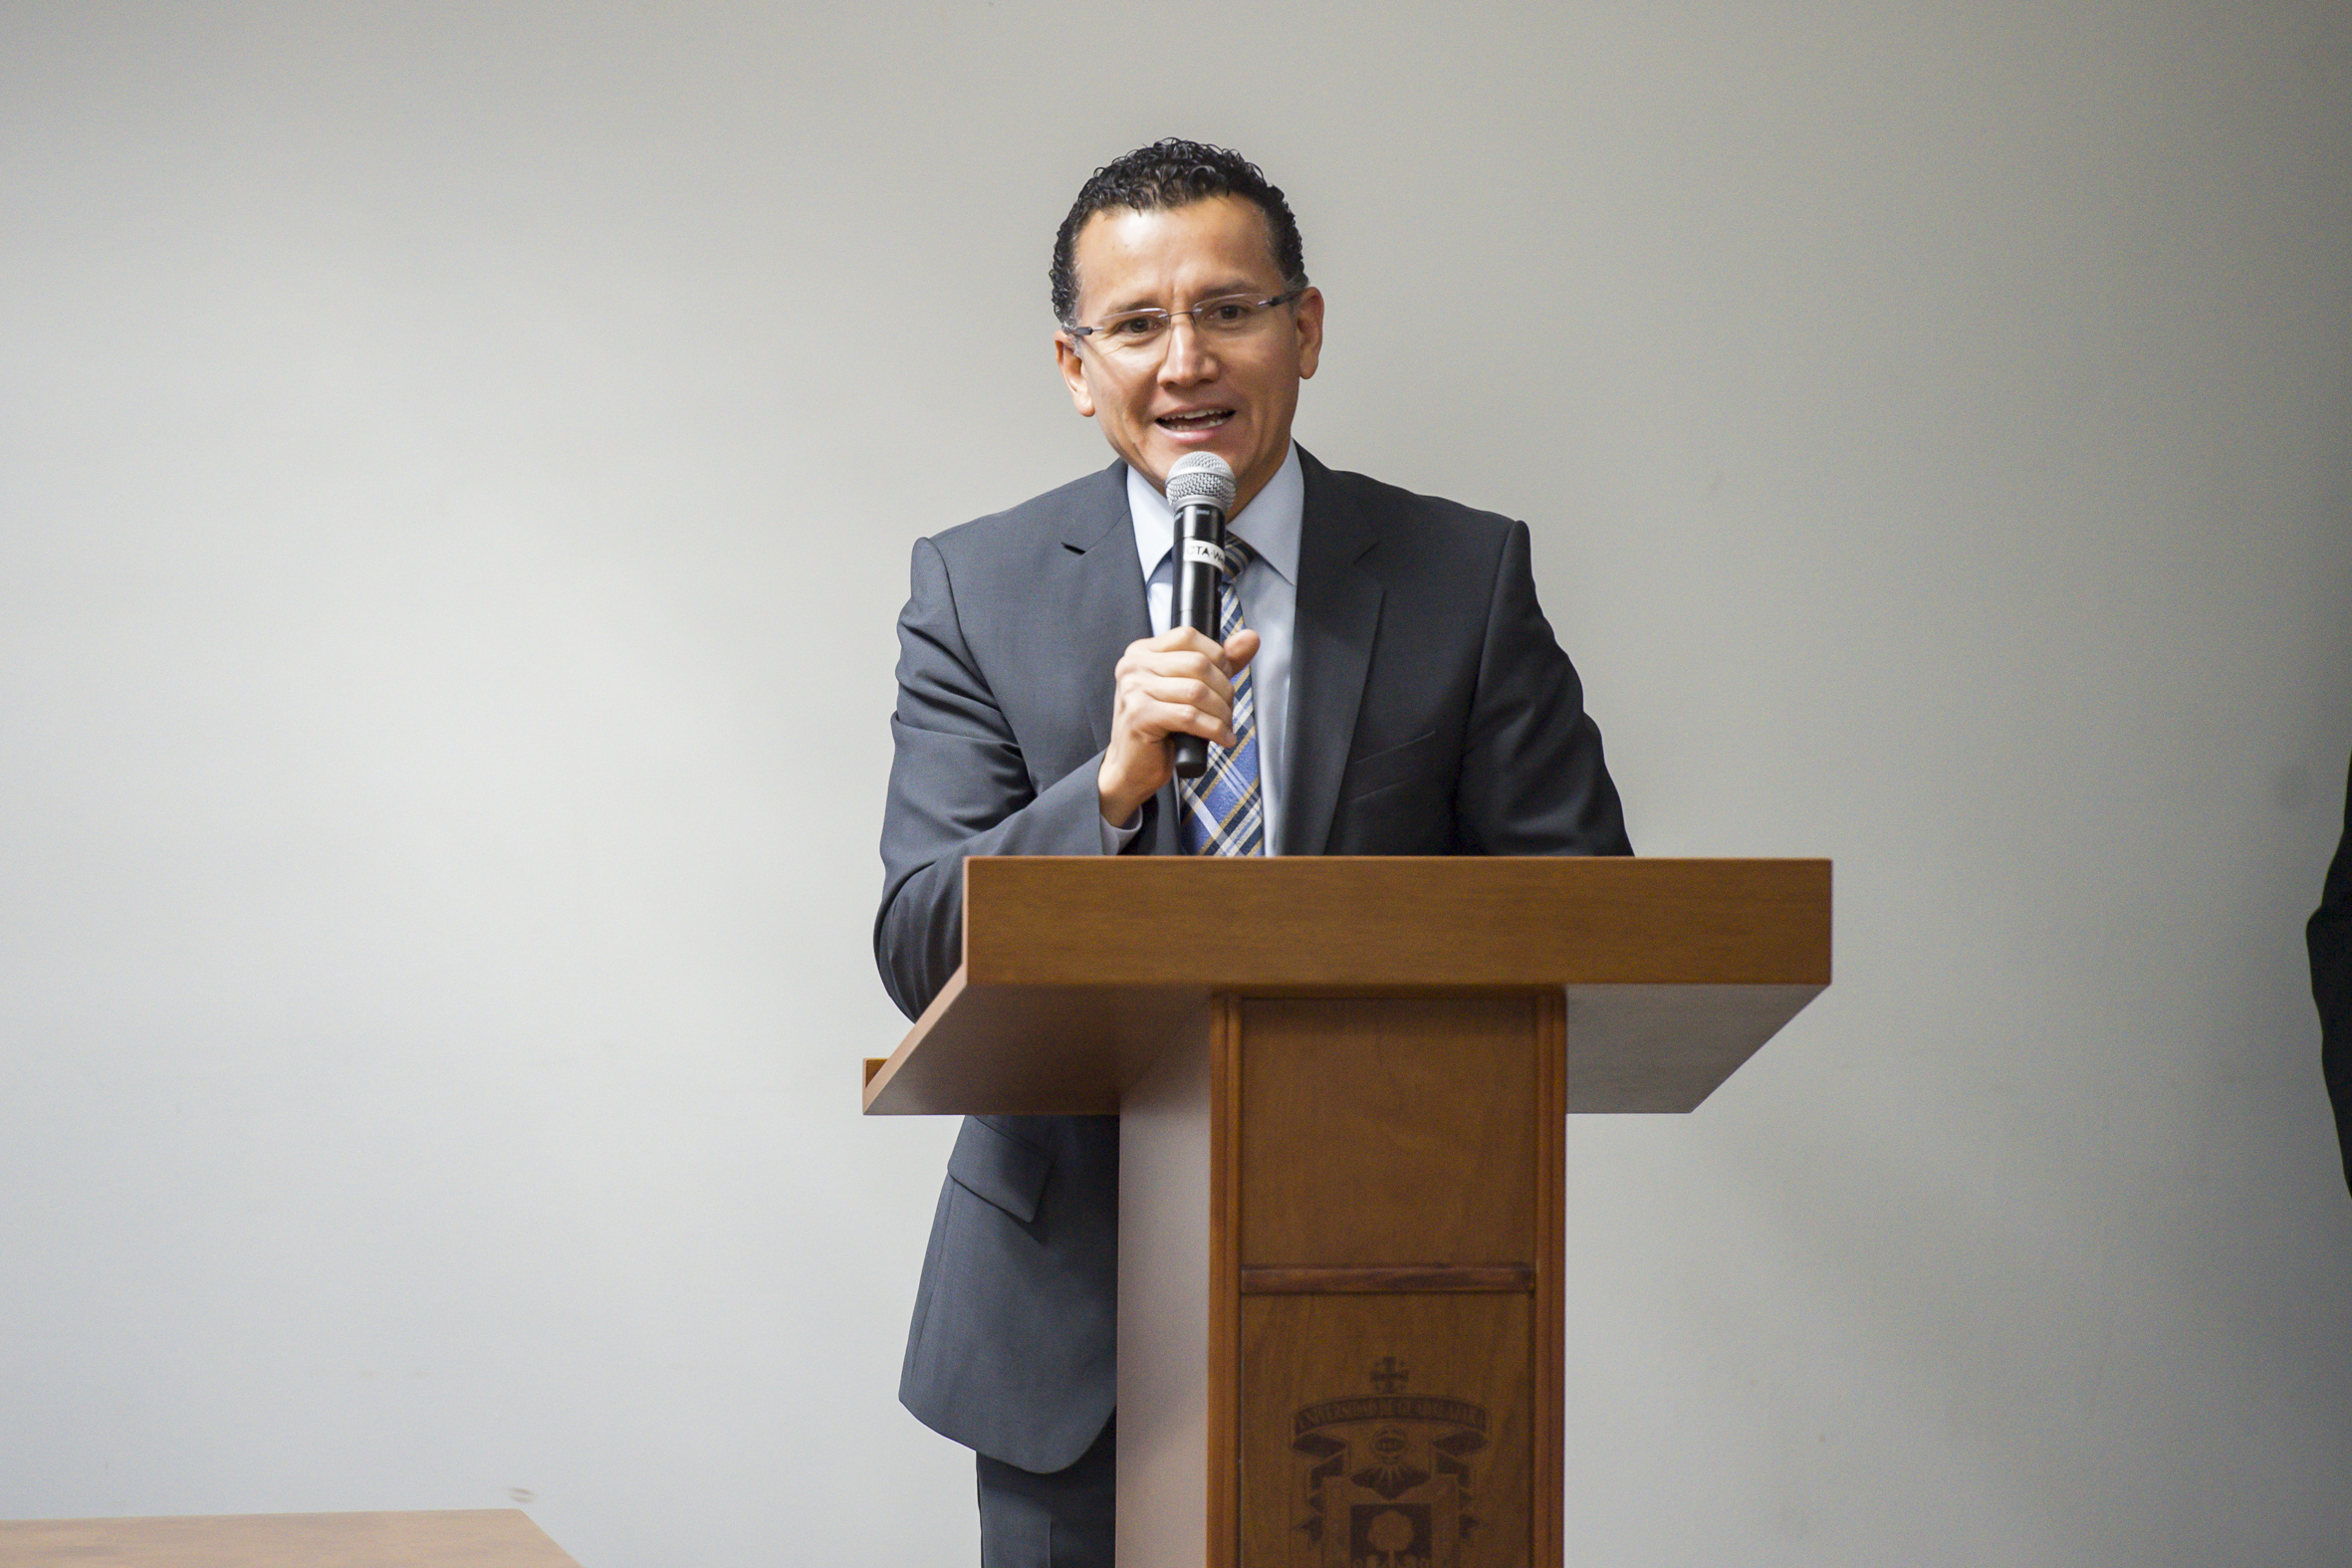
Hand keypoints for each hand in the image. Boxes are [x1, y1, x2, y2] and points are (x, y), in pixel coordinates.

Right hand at [1098, 625, 1260, 825]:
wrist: (1131, 768)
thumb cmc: (1158, 729)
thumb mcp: (1187, 688)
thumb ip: (1218, 662)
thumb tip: (1249, 638)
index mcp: (1142, 652)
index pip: (1189, 636)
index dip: (1217, 658)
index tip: (1225, 680)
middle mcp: (1133, 666)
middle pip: (1197, 663)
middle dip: (1224, 689)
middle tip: (1227, 709)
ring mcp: (1134, 690)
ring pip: (1197, 690)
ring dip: (1221, 712)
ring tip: (1224, 725)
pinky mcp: (1140, 716)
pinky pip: (1189, 716)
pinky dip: (1213, 728)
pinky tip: (1221, 738)